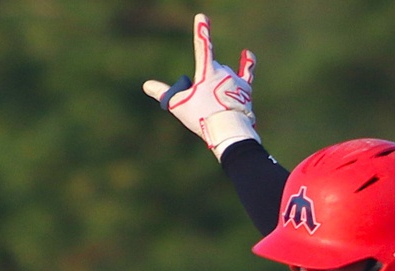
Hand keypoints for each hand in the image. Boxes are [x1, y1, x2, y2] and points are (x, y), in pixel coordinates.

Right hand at [142, 13, 258, 158]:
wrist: (228, 131)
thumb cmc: (203, 117)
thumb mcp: (179, 105)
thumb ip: (163, 93)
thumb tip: (147, 85)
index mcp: (207, 71)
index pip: (203, 45)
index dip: (201, 30)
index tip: (202, 16)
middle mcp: (223, 70)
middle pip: (211, 69)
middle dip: (205, 84)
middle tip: (203, 105)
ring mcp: (235, 79)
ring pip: (224, 75)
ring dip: (218, 85)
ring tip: (216, 106)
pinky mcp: (245, 88)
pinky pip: (247, 71)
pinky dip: (247, 63)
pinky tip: (247, 54)